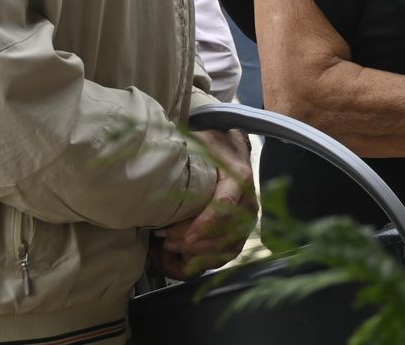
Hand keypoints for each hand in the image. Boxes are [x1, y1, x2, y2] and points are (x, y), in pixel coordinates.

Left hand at [154, 128, 256, 278]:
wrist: (235, 152)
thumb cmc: (215, 149)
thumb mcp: (202, 142)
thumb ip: (186, 151)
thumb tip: (156, 162)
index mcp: (240, 180)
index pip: (225, 207)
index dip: (204, 224)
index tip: (182, 235)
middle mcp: (248, 205)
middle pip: (222, 233)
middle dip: (190, 241)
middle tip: (162, 236)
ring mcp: (246, 224)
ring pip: (223, 250)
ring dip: (193, 253)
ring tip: (167, 245)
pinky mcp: (239, 236)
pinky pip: (220, 259)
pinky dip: (198, 263)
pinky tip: (178, 257)